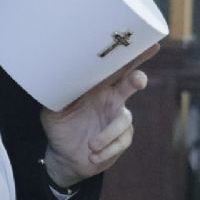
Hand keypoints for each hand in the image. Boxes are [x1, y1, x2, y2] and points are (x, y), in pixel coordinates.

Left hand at [41, 45, 158, 187]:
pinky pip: (120, 142)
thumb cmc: (60, 125)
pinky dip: (107, 150)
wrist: (64, 155)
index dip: (130, 54)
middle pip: (130, 83)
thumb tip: (52, 79)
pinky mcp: (121, 139)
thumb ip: (56, 95)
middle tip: (138, 80)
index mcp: (97, 86)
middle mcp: (112, 98)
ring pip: (124, 120)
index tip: (147, 43)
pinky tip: (92, 156)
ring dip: (107, 134)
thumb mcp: (53, 109)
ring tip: (91, 145)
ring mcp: (117, 118)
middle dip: (136, 79)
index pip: (114, 66)